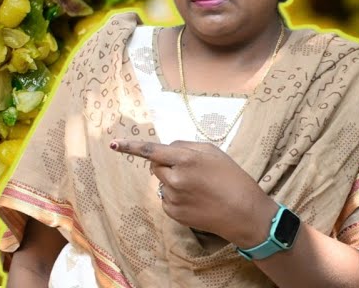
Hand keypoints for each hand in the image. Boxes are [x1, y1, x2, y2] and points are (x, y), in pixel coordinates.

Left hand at [110, 139, 276, 246]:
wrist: (244, 214)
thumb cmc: (233, 178)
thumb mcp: (213, 153)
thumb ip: (186, 146)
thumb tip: (166, 148)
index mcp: (186, 159)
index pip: (152, 151)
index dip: (131, 146)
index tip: (114, 144)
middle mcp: (176, 178)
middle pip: (155, 166)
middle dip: (165, 165)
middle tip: (189, 169)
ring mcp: (173, 198)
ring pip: (162, 183)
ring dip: (173, 181)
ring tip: (199, 188)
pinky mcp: (174, 214)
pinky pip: (167, 199)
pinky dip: (176, 197)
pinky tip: (196, 200)